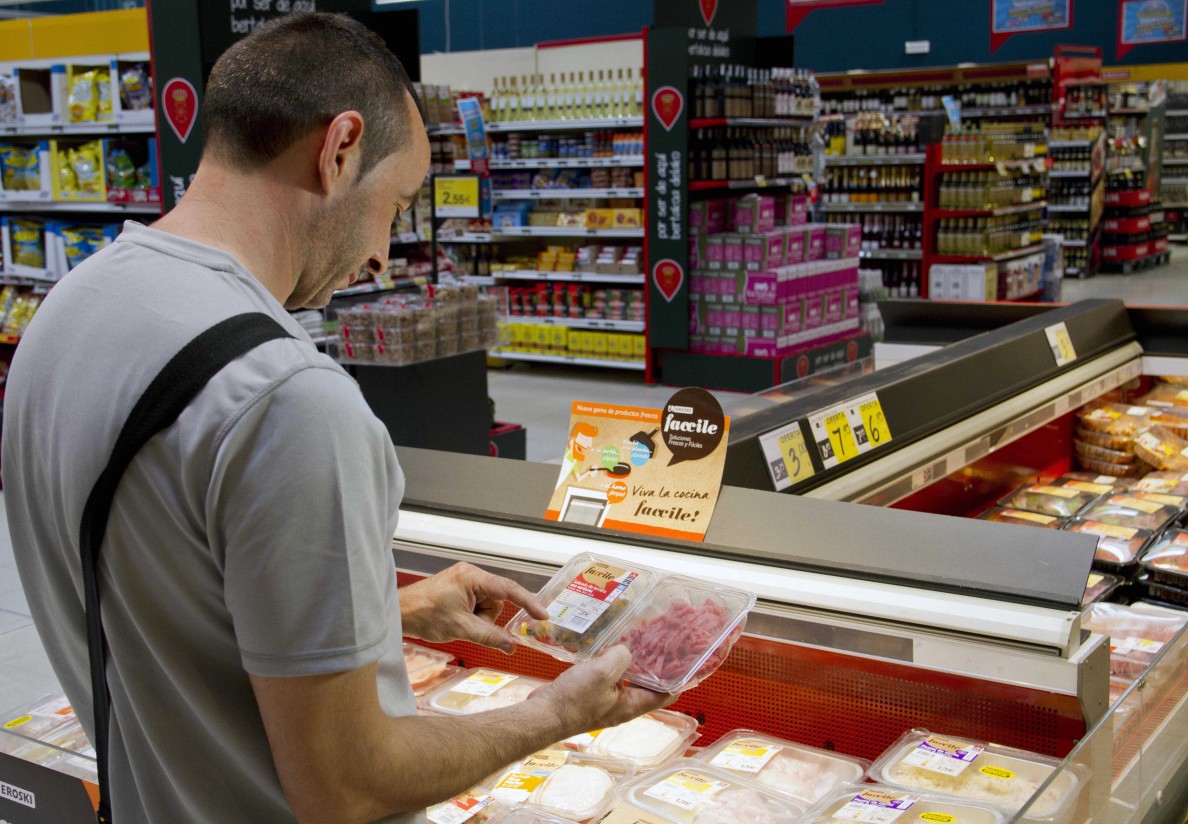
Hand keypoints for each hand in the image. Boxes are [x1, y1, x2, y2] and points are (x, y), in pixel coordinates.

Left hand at [400, 563, 546, 653]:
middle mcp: (470, 575)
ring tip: (456, 623)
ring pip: (487, 607)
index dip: (528, 602)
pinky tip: (455, 620)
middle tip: (466, 625)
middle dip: (486, 618)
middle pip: (496, 601)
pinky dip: (470, 618)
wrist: (398, 613)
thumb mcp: (461, 628)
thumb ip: (490, 637)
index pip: (509, 589)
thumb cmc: (423, 614)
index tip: (542, 615)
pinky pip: (476, 606)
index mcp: (472, 577)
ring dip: (477, 620)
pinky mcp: (458, 590)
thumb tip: (512, 646)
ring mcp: (464, 582)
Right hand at [530, 646, 677, 737]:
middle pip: (648, 683)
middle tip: (661, 639)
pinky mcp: (592, 693)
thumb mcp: (603, 673)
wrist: (543, 715)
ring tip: (637, 636)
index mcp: (633, 705)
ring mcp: (607, 699)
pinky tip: (608, 645)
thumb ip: (621, 657)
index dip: (680, 677)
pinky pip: (609, 674)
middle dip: (655, 662)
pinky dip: (612, 660)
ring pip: (627, 676)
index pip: (668, 693)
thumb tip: (624, 650)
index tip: (687, 658)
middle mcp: (624, 704)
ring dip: (633, 659)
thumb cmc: (573, 701)